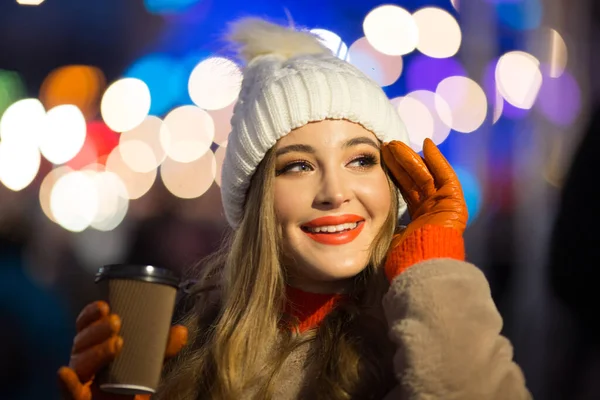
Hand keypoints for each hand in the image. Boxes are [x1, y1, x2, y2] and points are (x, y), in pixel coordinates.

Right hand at [57, 301, 187, 399]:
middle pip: (83, 342)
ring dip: (96, 351)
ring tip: (116, 343)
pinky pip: (69, 393)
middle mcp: (83, 363)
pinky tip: (64, 372)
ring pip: (80, 364)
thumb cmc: (131, 386)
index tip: (104, 306)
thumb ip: (162, 349)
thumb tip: (182, 330)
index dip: (90, 315)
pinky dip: (67, 383)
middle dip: (98, 330)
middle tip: (116, 322)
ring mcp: (80, 382)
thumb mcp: (147, 364)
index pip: (86, 327)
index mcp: (94, 348)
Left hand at [381, 138, 467, 276]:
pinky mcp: (455, 204)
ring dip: (411, 158)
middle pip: (415, 180)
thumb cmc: (402, 260)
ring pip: (426, 175)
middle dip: (400, 162)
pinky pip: (446, 176)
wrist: (420, 269)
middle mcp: (433, 212)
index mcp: (419, 221)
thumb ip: (387, 226)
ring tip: (395, 144)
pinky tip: (427, 145)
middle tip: (386, 146)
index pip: (407, 191)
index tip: (384, 160)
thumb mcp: (390, 239)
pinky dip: (438, 160)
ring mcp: (444, 208)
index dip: (397, 174)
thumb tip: (367, 221)